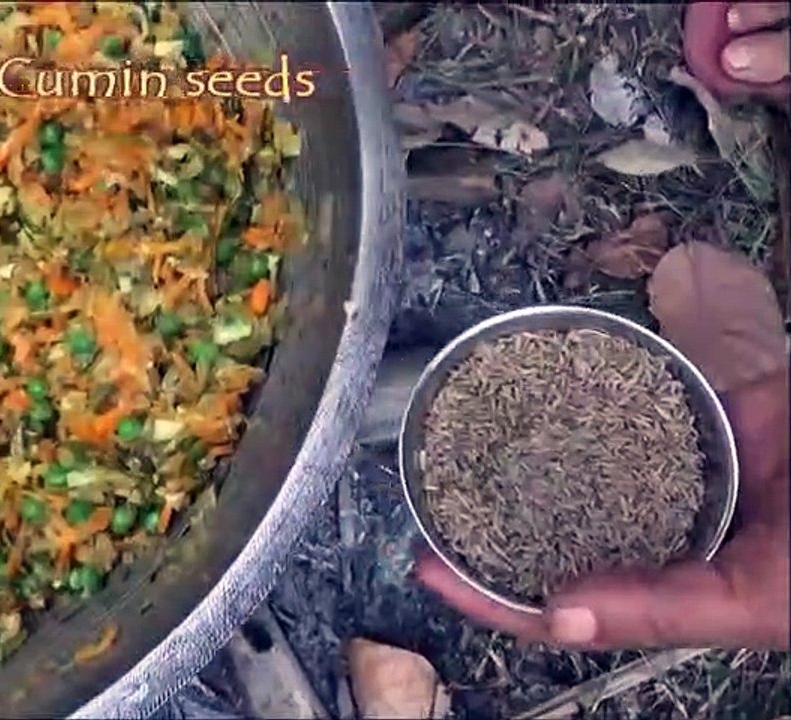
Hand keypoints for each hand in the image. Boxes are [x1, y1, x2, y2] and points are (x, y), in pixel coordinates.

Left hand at [415, 243, 790, 650]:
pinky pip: (623, 403)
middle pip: (558, 532)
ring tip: (457, 443)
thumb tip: (557, 615)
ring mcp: (674, 472)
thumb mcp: (755, 598)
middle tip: (424, 495)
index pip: (560, 605)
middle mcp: (661, 533)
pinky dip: (578, 397)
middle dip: (489, 524)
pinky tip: (527, 388)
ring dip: (525, 461)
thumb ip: (662, 606)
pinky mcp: (693, 415)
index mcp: (670, 591)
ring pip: (583, 467)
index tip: (427, 567)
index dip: (491, 596)